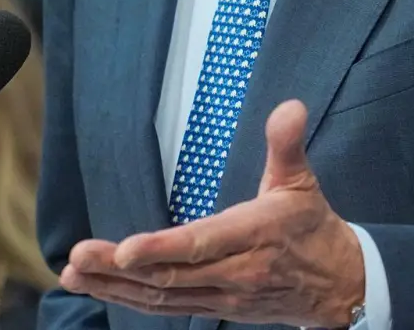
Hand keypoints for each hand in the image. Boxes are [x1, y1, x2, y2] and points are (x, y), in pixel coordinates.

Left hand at [62, 100, 364, 326]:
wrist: (341, 286)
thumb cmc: (312, 228)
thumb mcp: (302, 182)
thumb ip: (287, 144)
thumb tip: (290, 106)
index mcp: (253, 234)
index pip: (200, 244)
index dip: (160, 249)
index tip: (123, 250)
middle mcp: (234, 272)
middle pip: (170, 275)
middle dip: (118, 269)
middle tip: (77, 258)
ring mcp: (223, 295)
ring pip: (161, 297)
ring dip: (114, 287)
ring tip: (73, 274)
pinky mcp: (215, 307)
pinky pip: (166, 308)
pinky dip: (130, 300)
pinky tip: (99, 289)